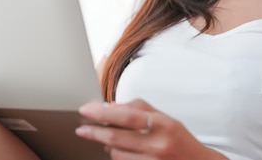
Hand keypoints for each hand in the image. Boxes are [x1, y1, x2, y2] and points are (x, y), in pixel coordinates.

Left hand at [76, 99, 225, 159]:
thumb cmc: (179, 140)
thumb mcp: (165, 118)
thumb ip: (139, 109)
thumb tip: (111, 106)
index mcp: (163, 125)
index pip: (127, 116)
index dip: (103, 113)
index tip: (86, 110)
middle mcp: (158, 145)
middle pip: (117, 138)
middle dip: (94, 132)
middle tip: (82, 128)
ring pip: (116, 154)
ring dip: (106, 145)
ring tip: (105, 138)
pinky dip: (115, 156)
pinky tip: (116, 150)